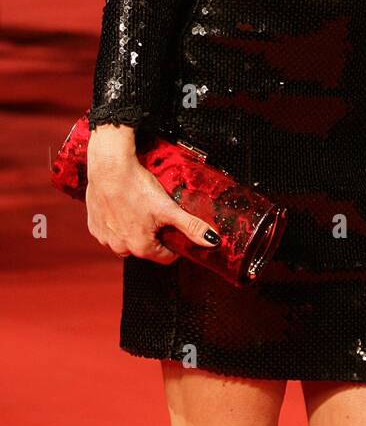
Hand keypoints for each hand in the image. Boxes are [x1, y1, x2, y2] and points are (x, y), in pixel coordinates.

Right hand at [86, 129, 220, 262]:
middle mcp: (120, 248)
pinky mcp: (93, 226)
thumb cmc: (137, 187)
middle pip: (146, 248)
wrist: (109, 168)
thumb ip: (191, 227)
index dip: (174, 243)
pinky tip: (123, 205)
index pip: (165, 256)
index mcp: (140, 248)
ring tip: (140, 207)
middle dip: (154, 234)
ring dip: (134, 228)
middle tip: (157, 212)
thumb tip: (213, 241)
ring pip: (126, 239)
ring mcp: (104, 238)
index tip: (175, 227)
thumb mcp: (169, 208)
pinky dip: (117, 221)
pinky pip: (110, 230)